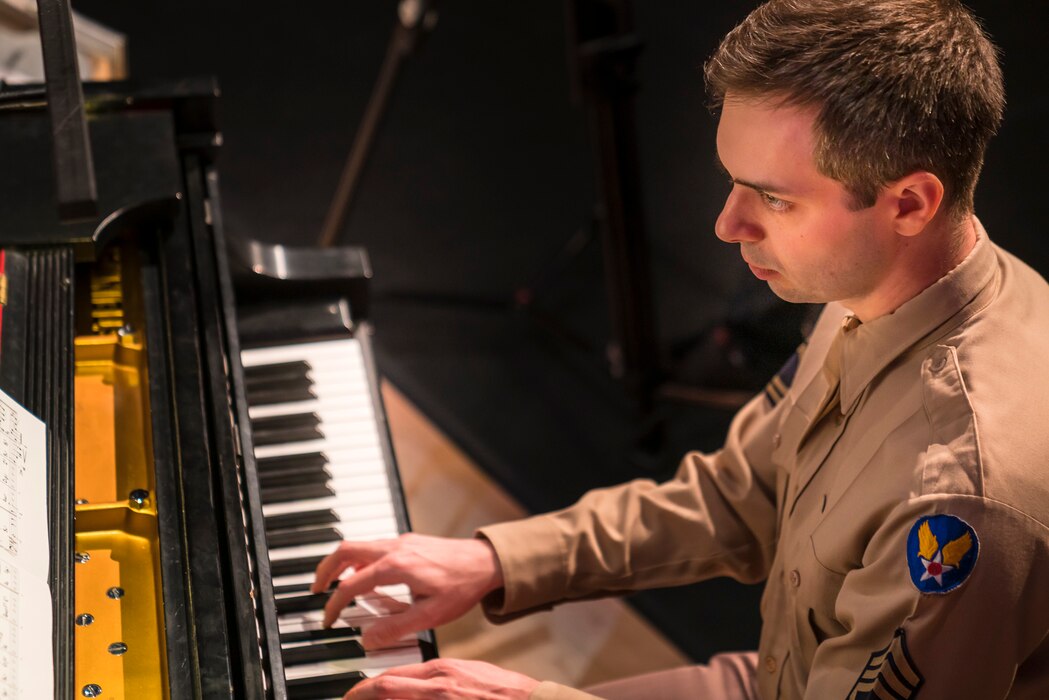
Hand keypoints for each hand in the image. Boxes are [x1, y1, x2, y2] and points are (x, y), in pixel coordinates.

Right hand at [311, 533, 503, 646]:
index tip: (327, 619)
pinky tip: (362, 575)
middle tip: (315, 591)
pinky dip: (358, 559)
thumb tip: (367, 639)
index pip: (351, 585)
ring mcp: (401, 541)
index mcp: (396, 567)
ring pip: (358, 545)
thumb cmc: (463, 586)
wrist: (486, 561)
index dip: (334, 604)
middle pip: (345, 551)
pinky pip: (373, 546)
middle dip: (324, 570)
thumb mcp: (431, 615)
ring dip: (340, 562)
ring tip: (333, 584)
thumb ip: (396, 627)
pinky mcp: (407, 541)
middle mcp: (394, 548)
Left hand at [343, 658, 538, 698]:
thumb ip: (441, 677)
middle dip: (361, 697)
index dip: (367, 687)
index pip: (392, 676)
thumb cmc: (505, 691)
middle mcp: (437, 687)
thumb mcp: (469, 672)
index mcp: (441, 671)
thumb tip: (418, 683)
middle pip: (386, 689)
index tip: (355, 693)